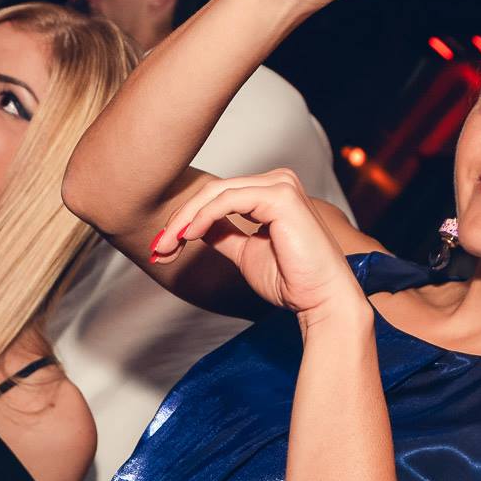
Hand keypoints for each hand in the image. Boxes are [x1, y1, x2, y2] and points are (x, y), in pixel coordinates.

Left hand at [151, 170, 366, 322]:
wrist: (322, 299)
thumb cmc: (293, 281)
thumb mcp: (245, 253)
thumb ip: (224, 234)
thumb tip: (196, 226)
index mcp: (272, 192)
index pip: (219, 197)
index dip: (187, 220)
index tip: (163, 248)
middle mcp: (278, 181)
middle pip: (214, 191)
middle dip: (180, 220)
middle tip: (159, 247)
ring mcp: (281, 185)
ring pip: (216, 193)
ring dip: (185, 220)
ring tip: (167, 245)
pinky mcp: (280, 197)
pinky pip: (228, 201)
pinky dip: (203, 218)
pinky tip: (189, 236)